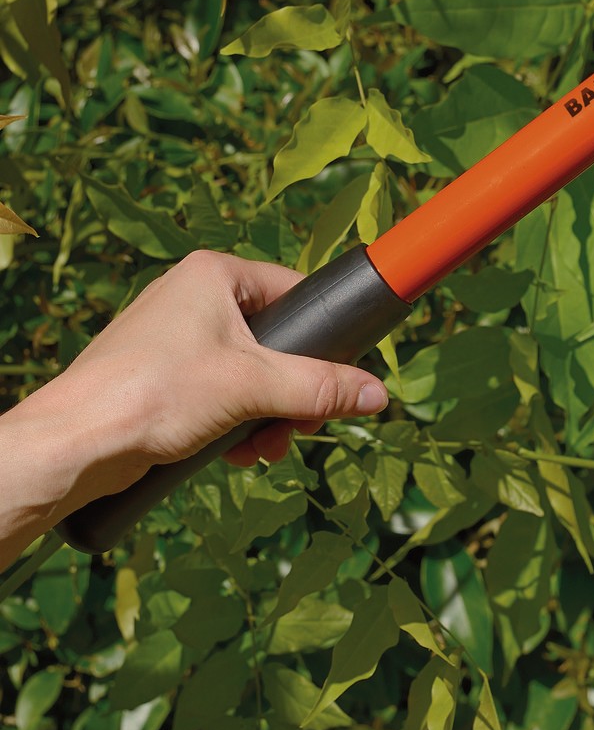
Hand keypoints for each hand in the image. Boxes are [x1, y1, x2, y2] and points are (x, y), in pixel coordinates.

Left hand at [23, 251, 388, 500]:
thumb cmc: (158, 392)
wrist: (78, 441)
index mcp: (215, 274)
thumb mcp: (254, 387)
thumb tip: (379, 394)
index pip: (294, 290)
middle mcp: (193, 296)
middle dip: (292, 393)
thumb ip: (321, 388)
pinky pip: (219, 394)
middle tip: (298, 429)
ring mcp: (174, 337)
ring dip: (266, 416)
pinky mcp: (161, 376)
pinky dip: (235, 424)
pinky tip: (233, 454)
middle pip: (275, 341)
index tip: (337, 378)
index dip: (322, 337)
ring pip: (249, 374)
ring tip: (261, 449)